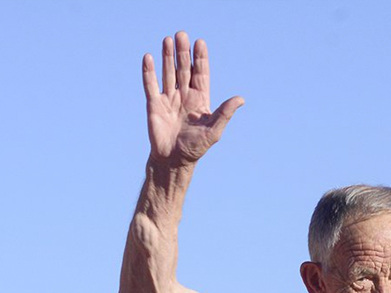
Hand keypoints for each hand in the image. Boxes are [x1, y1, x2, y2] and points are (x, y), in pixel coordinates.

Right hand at [142, 32, 243, 164]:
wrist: (174, 160)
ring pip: (168, 73)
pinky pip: (151, 85)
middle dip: (183, 52)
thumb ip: (225, 113)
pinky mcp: (154, 104)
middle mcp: (185, 96)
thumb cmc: (196, 147)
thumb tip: (241, 99)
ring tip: (168, 39)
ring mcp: (169, 99)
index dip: (200, 58)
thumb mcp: (214, 130)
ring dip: (168, 57)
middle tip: (182, 34)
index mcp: (200, 100)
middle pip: (183, 69)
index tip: (199, 42)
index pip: (200, 74)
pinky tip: (149, 57)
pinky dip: (149, 72)